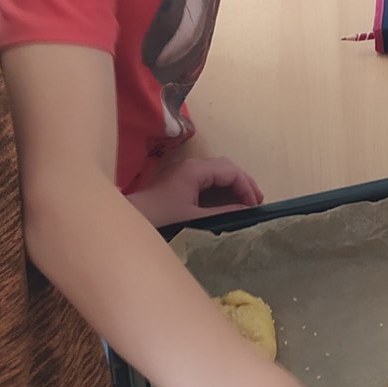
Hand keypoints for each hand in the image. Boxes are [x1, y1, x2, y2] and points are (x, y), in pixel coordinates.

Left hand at [128, 155, 264, 227]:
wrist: (130, 221)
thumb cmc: (162, 219)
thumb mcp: (196, 218)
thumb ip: (224, 213)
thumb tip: (247, 210)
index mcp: (195, 170)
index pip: (231, 171)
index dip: (247, 187)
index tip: (255, 206)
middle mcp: (190, 165)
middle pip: (225, 166)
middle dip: (243, 182)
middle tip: (256, 202)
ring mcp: (183, 171)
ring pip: (216, 171)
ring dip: (232, 185)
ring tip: (245, 202)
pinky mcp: (177, 180)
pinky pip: (206, 178)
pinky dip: (220, 188)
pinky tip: (226, 203)